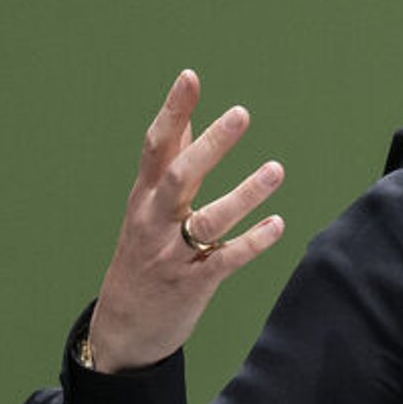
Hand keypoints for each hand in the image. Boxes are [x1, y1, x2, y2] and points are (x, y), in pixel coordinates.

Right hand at [85, 71, 286, 371]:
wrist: (123, 326)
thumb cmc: (142, 254)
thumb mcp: (146, 207)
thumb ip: (169, 164)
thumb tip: (185, 118)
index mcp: (143, 196)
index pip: (155, 146)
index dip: (172, 111)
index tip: (190, 77)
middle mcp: (154, 220)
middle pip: (180, 176)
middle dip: (210, 145)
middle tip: (241, 113)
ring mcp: (172, 253)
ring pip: (208, 219)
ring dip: (244, 195)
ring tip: (276, 169)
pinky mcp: (193, 282)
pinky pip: (225, 260)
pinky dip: (251, 242)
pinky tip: (278, 225)